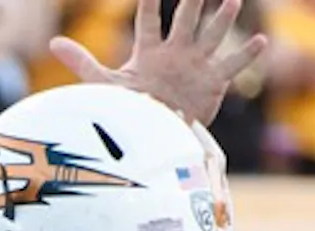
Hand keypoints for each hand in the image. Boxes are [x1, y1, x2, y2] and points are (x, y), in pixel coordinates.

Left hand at [49, 0, 267, 125]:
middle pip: (186, 19)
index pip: (148, 19)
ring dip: (222, 19)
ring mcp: (196, 64)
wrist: (154, 134)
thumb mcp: (105, 83)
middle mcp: (176, 51)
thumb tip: (53, 42)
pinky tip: (261, 41)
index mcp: (150, 51)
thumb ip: (82, 61)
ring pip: (211, 35)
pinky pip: (232, 65)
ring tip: (232, 0)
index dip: (148, 1)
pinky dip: (246, 55)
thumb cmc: (131, 108)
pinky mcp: (212, 81)